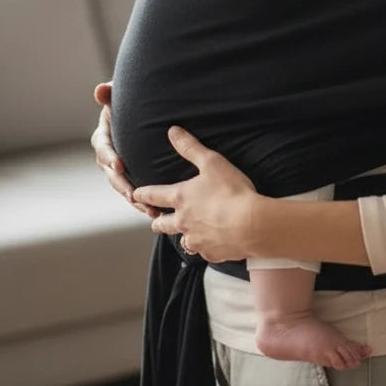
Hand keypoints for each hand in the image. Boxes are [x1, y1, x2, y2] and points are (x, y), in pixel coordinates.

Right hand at [91, 81, 156, 217]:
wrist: (142, 111)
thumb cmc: (131, 100)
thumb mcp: (120, 95)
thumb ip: (110, 94)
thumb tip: (100, 90)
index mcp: (104, 136)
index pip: (103, 148)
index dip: (110, 157)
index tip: (119, 165)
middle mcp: (109, 155)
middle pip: (112, 174)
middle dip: (123, 185)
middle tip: (133, 195)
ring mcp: (120, 168)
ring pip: (124, 187)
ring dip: (135, 199)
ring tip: (148, 209)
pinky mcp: (133, 176)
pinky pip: (136, 191)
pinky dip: (145, 202)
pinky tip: (157, 212)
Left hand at [132, 127, 259, 262]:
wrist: (251, 224)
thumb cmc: (231, 191)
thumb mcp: (212, 162)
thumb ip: (190, 147)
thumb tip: (172, 131)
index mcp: (181, 198)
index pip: (154, 196)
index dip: (142, 194)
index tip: (135, 195)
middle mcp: (183, 222)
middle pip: (162, 225)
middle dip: (158, 221)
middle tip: (157, 220)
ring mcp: (196, 240)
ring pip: (183, 242)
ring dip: (183, 237)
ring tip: (188, 235)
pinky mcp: (211, 254)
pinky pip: (204, 252)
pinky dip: (206, 247)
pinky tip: (214, 242)